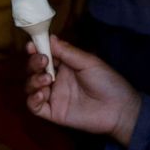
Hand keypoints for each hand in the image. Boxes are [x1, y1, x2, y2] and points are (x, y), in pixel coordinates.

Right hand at [25, 36, 141, 145]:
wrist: (119, 109)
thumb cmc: (108, 82)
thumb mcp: (88, 62)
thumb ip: (67, 52)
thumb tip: (50, 37)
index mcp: (64, 65)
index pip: (43, 55)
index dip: (36, 49)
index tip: (32, 45)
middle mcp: (56, 80)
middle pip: (33, 70)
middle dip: (33, 63)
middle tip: (43, 61)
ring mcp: (54, 96)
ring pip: (30, 86)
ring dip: (33, 80)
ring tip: (48, 79)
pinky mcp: (53, 112)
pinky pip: (34, 107)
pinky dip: (32, 99)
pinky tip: (42, 94)